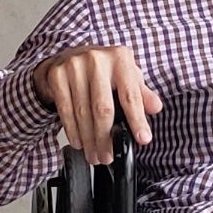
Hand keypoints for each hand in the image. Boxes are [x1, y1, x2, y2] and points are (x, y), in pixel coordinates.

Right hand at [33, 44, 163, 166]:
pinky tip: (79, 142)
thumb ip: (142, 93)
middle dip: (106, 139)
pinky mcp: (57, 75)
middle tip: (108, 156)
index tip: (142, 139)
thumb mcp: (126, 76)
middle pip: (103, 108)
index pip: (131, 95)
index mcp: (120, 59)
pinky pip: (65, 110)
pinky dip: (73, 131)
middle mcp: (97, 59)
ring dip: (89, 140)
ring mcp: (74, 66)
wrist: (69, 56)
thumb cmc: (103, 70)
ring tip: (94, 155)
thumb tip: (156, 107)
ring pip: (83, 113)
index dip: (137, 120)